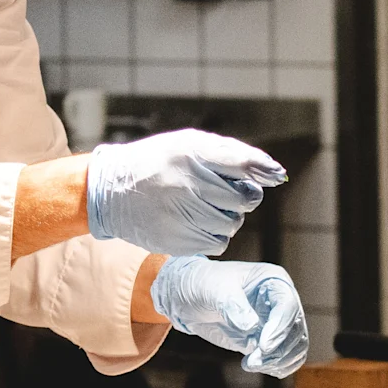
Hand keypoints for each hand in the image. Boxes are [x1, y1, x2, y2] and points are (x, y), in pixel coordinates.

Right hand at [86, 129, 285, 258]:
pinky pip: (217, 243)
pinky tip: (195, 223)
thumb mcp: (188, 144)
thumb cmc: (159, 162)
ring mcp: (179, 215)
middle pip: (243, 199)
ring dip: (228, 218)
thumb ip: (232, 154)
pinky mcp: (175, 241)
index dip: (263, 170)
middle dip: (241, 197)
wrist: (111, 190)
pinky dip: (213, 235)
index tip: (277, 175)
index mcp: (190, 154)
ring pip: (232, 224)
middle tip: (222, 192)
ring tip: (204, 207)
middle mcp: (185, 184)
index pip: (241, 163)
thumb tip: (276, 173)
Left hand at [151, 256, 308, 377]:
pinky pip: (285, 357)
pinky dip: (276, 366)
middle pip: (295, 329)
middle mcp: (280, 302)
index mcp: (273, 281)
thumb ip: (232, 305)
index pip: (288, 305)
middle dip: (278, 349)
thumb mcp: (213, 288)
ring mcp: (276, 322)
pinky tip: (255, 366)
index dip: (280, 327)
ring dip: (278, 361)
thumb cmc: (202, 283)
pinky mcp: (267, 340)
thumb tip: (252, 327)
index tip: (263, 346)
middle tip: (253, 361)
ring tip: (251, 364)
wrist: (188, 298)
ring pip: (294, 346)